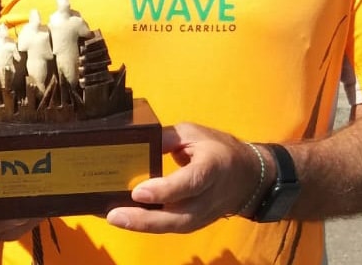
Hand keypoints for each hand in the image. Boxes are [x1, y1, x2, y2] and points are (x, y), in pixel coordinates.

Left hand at [105, 123, 262, 233]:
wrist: (247, 177)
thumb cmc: (217, 149)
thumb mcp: (193, 133)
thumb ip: (166, 138)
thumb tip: (137, 142)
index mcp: (212, 168)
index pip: (190, 183)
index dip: (165, 190)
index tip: (138, 192)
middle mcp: (209, 197)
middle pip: (178, 215)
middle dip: (144, 219)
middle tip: (114, 215)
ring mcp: (204, 215)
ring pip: (173, 226)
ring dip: (142, 226)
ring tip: (114, 218)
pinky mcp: (195, 223)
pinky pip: (171, 228)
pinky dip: (148, 226)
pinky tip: (126, 220)